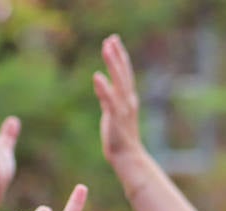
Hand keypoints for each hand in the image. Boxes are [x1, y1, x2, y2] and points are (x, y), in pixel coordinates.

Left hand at [93, 35, 144, 166]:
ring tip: (106, 48)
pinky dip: (104, 88)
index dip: (120, 57)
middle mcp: (127, 101)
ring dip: (113, 64)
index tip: (114, 41)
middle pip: (123, 73)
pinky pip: (109, 100)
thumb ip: (107, 97)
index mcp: (128, 99)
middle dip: (117, 55)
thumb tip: (100, 82)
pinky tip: (97, 76)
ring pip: (118, 82)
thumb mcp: (113, 112)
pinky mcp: (115, 118)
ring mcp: (122, 109)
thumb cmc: (120, 138)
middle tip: (111, 38)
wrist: (128, 158)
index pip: (124, 74)